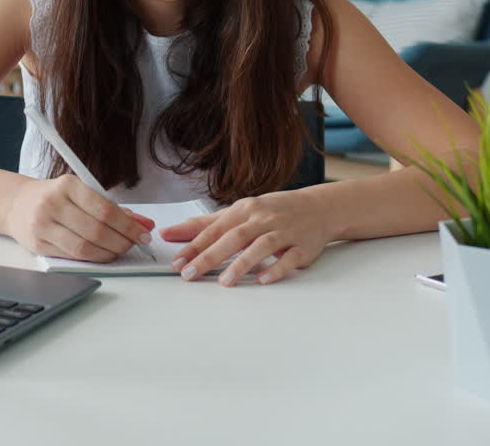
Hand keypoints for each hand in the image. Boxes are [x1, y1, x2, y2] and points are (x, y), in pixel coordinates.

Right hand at [3, 175, 153, 261]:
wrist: (17, 204)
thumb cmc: (55, 197)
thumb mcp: (82, 192)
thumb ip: (113, 208)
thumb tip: (145, 225)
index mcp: (67, 185)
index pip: (105, 210)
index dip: (128, 226)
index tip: (144, 234)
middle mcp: (52, 204)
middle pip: (97, 231)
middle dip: (122, 241)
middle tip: (134, 244)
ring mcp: (43, 225)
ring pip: (84, 248)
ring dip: (109, 253)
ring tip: (119, 250)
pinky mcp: (38, 245)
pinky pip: (72, 257)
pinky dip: (92, 258)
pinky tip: (102, 254)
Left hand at [160, 190, 331, 285]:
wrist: (320, 207)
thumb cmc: (273, 211)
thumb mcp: (238, 212)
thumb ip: (205, 224)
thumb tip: (170, 233)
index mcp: (245, 209)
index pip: (215, 228)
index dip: (194, 245)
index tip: (177, 262)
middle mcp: (263, 218)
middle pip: (234, 237)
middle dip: (210, 256)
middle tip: (191, 273)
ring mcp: (284, 232)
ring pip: (261, 246)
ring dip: (242, 263)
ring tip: (224, 282)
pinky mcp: (303, 247)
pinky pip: (290, 258)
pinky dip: (277, 269)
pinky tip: (263, 280)